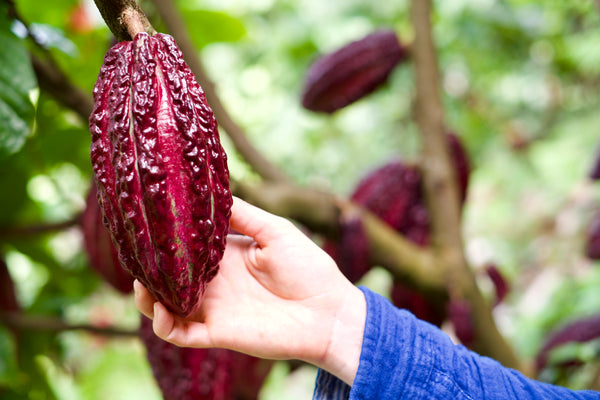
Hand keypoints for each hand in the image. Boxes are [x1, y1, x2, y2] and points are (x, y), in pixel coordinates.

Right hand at [134, 196, 365, 384]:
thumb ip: (243, 214)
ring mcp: (212, 308)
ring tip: (142, 284)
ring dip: (148, 297)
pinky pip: (179, 333)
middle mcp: (213, 282)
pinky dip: (163, 325)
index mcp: (224, 255)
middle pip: (168, 277)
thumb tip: (212, 190)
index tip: (146, 224)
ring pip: (165, 306)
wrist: (329, 311)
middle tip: (135, 255)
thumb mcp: (274, 230)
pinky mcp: (216, 333)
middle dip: (148, 268)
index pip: (184, 247)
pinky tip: (162, 310)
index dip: (165, 238)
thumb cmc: (308, 268)